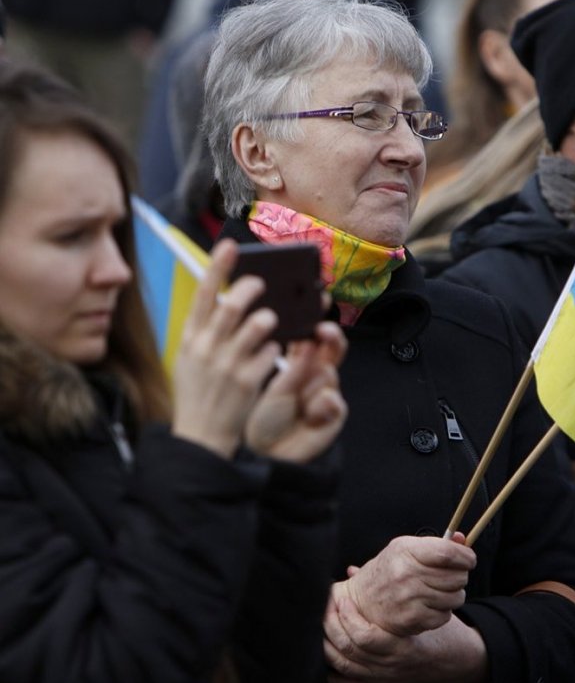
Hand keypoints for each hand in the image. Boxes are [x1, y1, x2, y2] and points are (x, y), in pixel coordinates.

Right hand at [172, 239, 281, 457]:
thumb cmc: (199, 392)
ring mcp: (227, 366)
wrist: (200, 437)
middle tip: (262, 285)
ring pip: (258, 325)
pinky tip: (272, 353)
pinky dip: (275, 349)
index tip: (231, 245)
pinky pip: (271, 353)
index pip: (203, 294)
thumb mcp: (190, 358)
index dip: (218, 266)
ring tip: (270, 320)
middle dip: (251, 288)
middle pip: (232, 304)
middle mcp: (206, 349)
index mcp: (191, 338)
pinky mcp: (248, 383)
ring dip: (269, 318)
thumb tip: (231, 301)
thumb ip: (207, 332)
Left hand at [244, 321, 347, 461]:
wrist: (265, 455)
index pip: (310, 333)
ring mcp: (325, 391)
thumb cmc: (260, 418)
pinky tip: (310, 414)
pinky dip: (321, 406)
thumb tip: (302, 338)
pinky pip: (335, 401)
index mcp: (296, 361)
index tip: (318, 299)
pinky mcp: (333, 413)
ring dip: (315, 383)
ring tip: (300, 397)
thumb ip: (292, 365)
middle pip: (331, 348)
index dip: (315, 317)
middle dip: (331, 338)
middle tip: (324, 331)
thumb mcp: (273, 386)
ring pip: (330, 374)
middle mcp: (314, 373)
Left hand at [324, 590, 487, 682]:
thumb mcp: (419, 607)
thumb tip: (352, 571)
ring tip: (322, 625)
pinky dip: (334, 672)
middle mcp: (391, 665)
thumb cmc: (435, 628)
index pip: (365, 637)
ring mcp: (384, 678)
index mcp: (402, 645)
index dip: (347, 618)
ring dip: (328, 646)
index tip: (339, 598)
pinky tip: (329, 656)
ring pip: (345, 667)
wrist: (450, 658)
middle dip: (330, 627)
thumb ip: (386, 590)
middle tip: (324, 607)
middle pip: (349, 651)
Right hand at [341, 534, 476, 635]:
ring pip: (456, 597)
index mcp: (406, 551)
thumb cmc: (387, 570)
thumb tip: (463, 540)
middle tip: (450, 574)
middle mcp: (407, 575)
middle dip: (460, 574)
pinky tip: (430, 603)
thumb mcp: (406, 548)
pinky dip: (443, 610)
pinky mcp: (413, 620)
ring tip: (439, 589)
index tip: (469, 558)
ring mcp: (410, 599)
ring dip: (453, 593)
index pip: (448, 553)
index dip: (465, 556)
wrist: (361, 601)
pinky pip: (446, 615)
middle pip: (457, 576)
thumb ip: (436, 544)